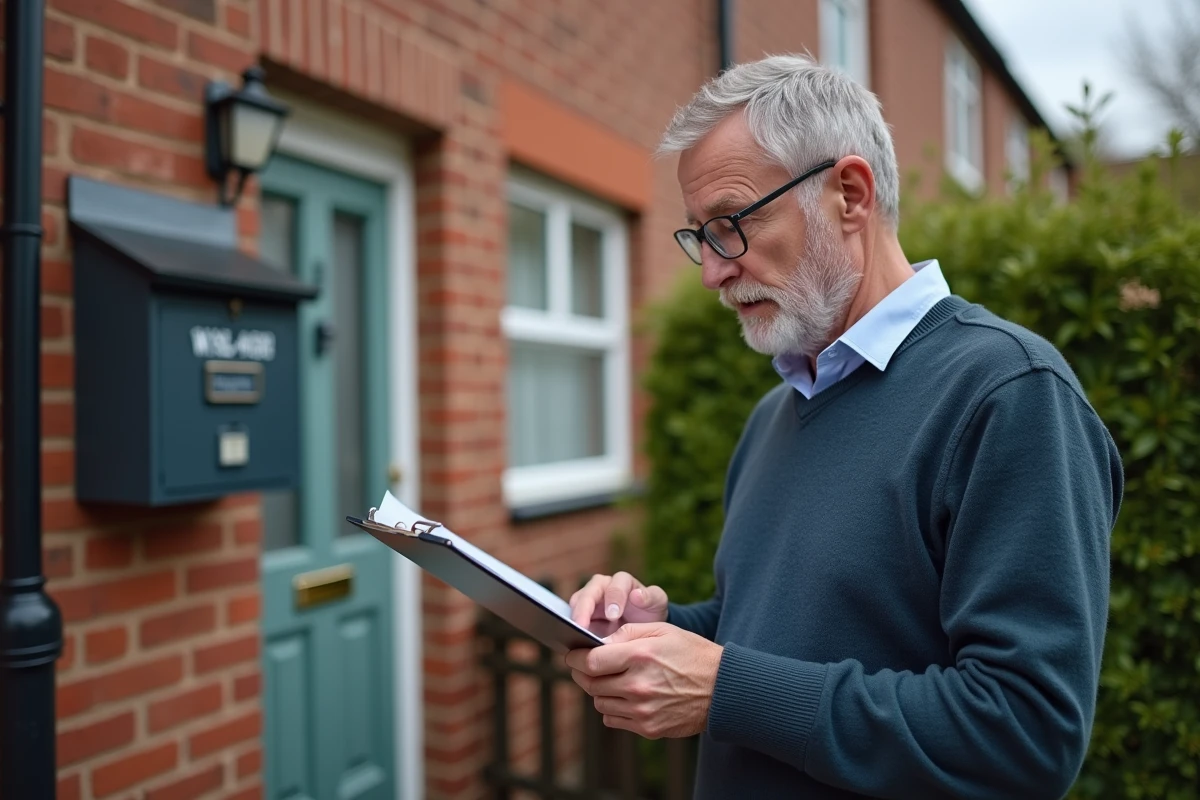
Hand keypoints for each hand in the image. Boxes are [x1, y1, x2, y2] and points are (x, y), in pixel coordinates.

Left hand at [564, 623, 723, 738]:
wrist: (722, 688)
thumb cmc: (691, 653)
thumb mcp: (663, 630)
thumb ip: (627, 633)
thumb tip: (597, 642)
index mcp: (640, 656)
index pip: (590, 661)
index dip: (575, 658)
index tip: (573, 655)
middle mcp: (638, 686)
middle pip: (590, 683)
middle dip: (583, 673)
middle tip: (588, 666)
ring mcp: (642, 710)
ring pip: (599, 702)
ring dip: (599, 690)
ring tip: (612, 679)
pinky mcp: (648, 728)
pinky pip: (613, 719)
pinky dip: (613, 708)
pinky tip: (626, 696)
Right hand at [569, 572, 668, 637]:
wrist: (643, 626)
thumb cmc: (649, 610)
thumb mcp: (657, 602)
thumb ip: (651, 596)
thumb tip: (637, 595)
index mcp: (620, 582)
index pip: (613, 586)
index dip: (612, 599)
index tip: (613, 615)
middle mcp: (600, 589)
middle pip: (587, 595)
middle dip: (583, 610)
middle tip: (581, 626)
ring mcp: (588, 604)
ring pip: (575, 608)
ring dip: (573, 621)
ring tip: (571, 636)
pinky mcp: (581, 619)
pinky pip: (571, 623)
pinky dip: (569, 631)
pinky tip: (570, 644)